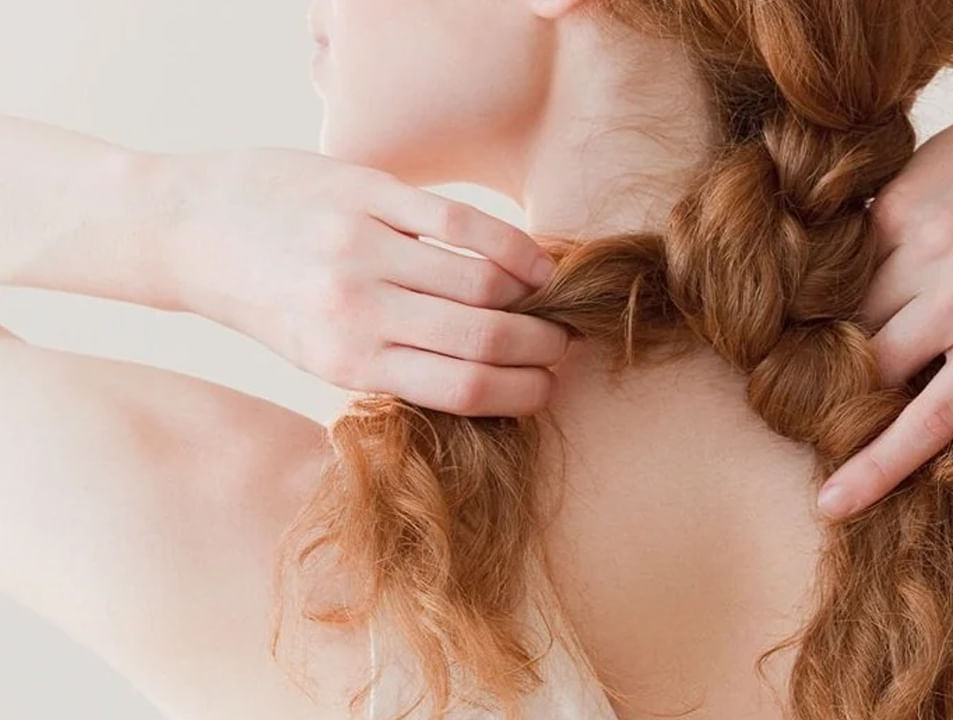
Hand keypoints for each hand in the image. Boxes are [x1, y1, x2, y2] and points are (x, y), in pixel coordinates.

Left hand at [158, 149, 566, 415]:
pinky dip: (511, 243)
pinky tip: (533, 257)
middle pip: (484, 339)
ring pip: (482, 280)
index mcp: (347, 365)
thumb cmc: (261, 302)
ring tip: (550, 299)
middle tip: (562, 344)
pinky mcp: (365, 193)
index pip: (465, 391)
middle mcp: (357, 311)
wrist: (186, 230)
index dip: (523, 392)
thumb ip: (390, 368)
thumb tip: (483, 380)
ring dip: (533, 295)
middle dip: (541, 347)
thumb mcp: (316, 356)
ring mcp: (362, 247)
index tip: (547, 386)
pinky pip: (460, 221)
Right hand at [817, 97, 952, 518]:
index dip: (878, 468)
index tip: (830, 505)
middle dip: (854, 390)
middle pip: (875, 367)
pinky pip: (843, 270)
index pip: (934, 418)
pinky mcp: (889, 211)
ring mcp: (922, 246)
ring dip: (846, 337)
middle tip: (850, 395)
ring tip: (864, 331)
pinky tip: (860, 283)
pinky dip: (842, 289)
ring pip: (848, 318)